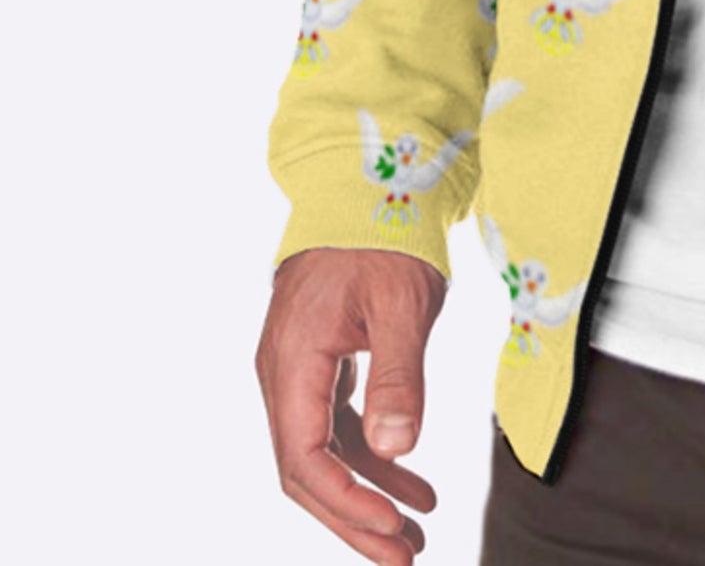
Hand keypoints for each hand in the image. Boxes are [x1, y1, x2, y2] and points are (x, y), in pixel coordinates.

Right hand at [256, 247, 445, 563]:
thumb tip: (396, 448)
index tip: (392, 529)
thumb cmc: (383, 232)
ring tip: (416, 531)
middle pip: (308, 470)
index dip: (347, 503)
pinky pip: (338, 425)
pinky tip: (410, 481)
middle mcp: (284, 373)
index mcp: (292, 363)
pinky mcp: (322, 360)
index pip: (306, 459)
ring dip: (367, 494)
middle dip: (354, 519)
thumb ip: (398, 375)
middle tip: (404, 556)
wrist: (366, 181)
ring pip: (324, 453)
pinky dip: (372, 455)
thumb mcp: (402, 302)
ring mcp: (300, 369)